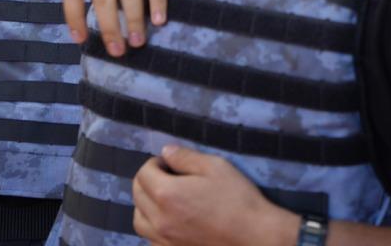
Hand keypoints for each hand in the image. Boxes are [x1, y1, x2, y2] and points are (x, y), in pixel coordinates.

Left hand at [133, 145, 297, 245]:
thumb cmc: (237, 199)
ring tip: (164, 198)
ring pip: (138, 220)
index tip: (169, 163)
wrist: (254, 237)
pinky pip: (150, 238)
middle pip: (137, 195)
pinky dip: (153, 226)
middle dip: (147, 180)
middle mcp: (159, 219)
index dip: (154, 163)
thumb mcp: (215, 167)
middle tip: (167, 175)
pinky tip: (170, 220)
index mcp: (166, 194)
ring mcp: (164, 240)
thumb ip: (185, 157)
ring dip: (145, 204)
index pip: (143, 173)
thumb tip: (165, 152)